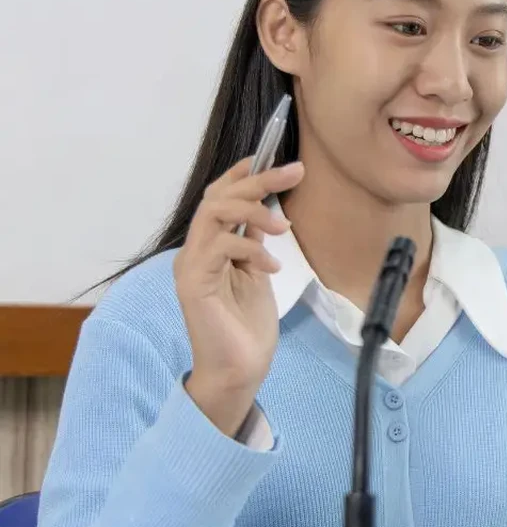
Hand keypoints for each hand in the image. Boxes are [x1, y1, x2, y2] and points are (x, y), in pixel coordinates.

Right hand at [173, 157, 304, 436]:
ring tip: (284, 229)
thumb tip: (266, 210)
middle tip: (295, 173)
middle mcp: (194, 251)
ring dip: (254, 210)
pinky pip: (220, 247)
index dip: (242, 174)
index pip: (218, 196)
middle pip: (218, 197)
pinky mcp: (193, 284)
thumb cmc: (248, 325)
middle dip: (258, 180)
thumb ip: (253, 242)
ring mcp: (190, 266)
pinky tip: (272, 267)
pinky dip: (251, 249)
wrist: (240, 368)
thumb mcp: (257, 273)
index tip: (273, 157)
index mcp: (209, 246)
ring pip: (214, 213)